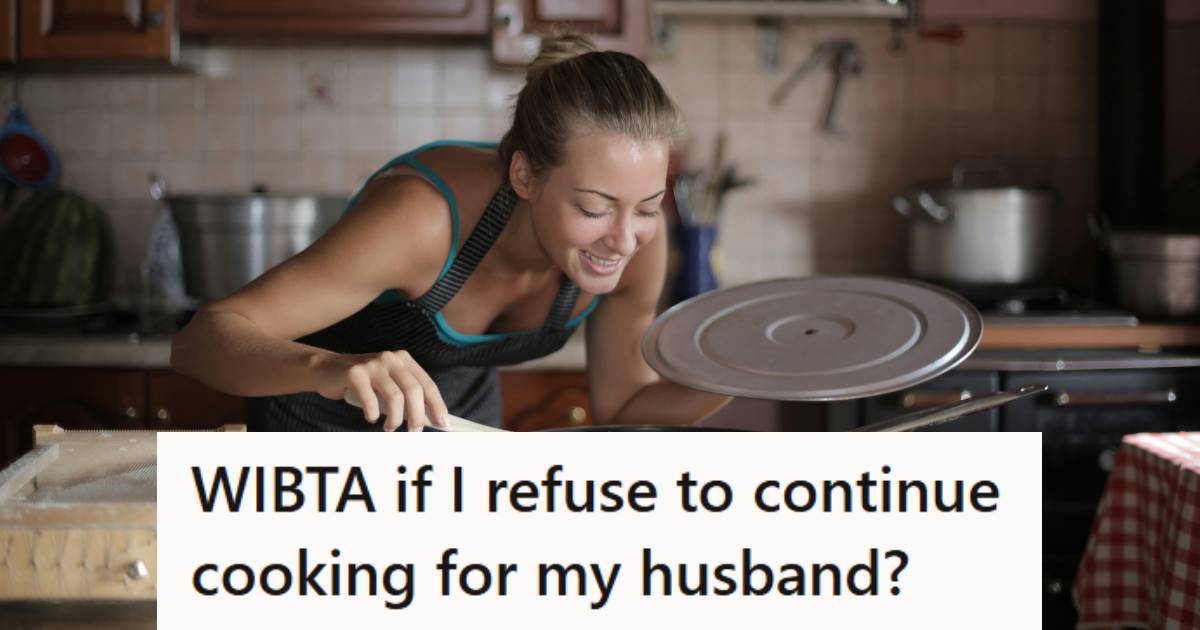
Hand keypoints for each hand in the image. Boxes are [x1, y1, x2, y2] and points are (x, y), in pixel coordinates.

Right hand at [316, 350, 448, 431]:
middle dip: (417, 416)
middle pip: (414, 391)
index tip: (443, 424)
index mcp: (403, 359)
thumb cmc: (363, 382)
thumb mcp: (388, 382)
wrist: (326, 370)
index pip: (427, 384)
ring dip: (395, 419)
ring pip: (395, 397)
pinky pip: (370, 400)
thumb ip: (406, 394)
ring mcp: (372, 364)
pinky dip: (372, 414)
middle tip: (415, 432)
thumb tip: (429, 418)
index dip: (437, 405)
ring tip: (390, 428)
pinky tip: (371, 417)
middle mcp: (390, 358)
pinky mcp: (354, 373)